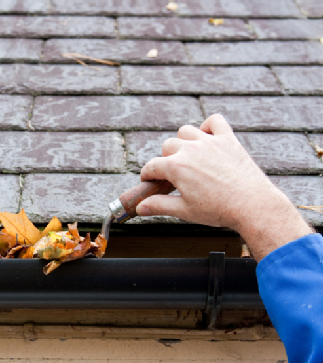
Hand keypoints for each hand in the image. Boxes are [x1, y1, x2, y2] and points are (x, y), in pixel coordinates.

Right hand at [137, 114, 311, 259]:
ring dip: (183, 141)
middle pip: (167, 146)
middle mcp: (190, 149)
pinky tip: (207, 138)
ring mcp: (210, 142)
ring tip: (188, 157)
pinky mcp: (228, 139)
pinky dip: (208, 126)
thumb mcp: (184, 211)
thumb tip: (140, 208)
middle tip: (174, 175)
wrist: (253, 205)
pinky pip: (214, 121)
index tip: (150, 182)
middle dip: (166, 160)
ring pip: (186, 131)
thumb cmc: (219, 210)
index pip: (151, 166)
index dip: (147, 176)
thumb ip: (159, 206)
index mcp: (176, 167)